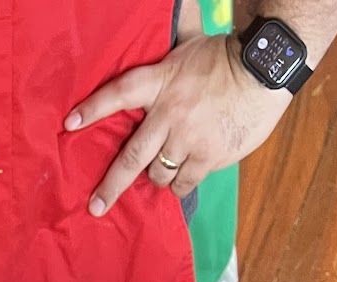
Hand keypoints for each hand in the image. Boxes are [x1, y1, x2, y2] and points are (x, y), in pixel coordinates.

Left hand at [66, 30, 290, 213]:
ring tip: (160, 171)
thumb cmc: (227, 55)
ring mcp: (189, 139)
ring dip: (156, 175)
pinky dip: (180, 182)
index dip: (94, 108)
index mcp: (162, 81)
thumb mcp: (193, 42)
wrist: (266, 70)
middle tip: (96, 206)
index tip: (70, 124)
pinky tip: (183, 177)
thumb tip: (175, 2)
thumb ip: (174, 36)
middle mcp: (170, 114)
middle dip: (111, 185)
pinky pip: (184, 181)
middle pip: (131, 156)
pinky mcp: (209, 157)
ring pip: (159, 173)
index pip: (119, 92)